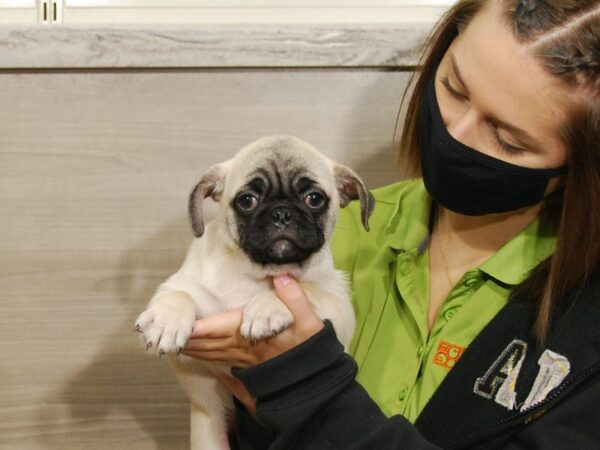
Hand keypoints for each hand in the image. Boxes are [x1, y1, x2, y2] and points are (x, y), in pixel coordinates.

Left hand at [181, 275, 324, 411]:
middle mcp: (244, 349)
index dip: (199, 327)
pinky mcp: (247, 368)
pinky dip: (204, 357)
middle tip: (166, 333)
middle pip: (208, 343)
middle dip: (187, 338)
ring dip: (192, 348)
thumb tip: (283, 277)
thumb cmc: (311, 350)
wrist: (314, 382)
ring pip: (211, 354)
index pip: (219, 329)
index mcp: (253, 335)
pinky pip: (219, 362)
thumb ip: (294, 298)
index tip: (182, 324)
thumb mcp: (309, 321)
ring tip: (175, 341)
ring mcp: (244, 361)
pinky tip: (197, 354)